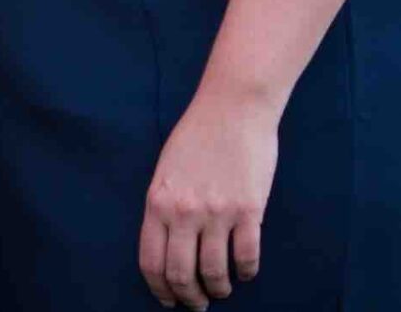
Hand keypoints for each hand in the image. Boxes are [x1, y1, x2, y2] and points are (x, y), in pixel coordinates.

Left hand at [139, 90, 278, 306]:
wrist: (232, 108)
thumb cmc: (197, 136)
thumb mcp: (165, 170)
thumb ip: (164, 206)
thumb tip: (168, 246)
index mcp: (158, 201)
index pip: (151, 261)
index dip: (159, 288)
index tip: (168, 300)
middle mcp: (184, 211)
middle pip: (181, 274)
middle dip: (189, 298)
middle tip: (198, 304)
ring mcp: (217, 212)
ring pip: (215, 272)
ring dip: (219, 289)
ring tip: (222, 290)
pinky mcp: (249, 210)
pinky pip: (248, 257)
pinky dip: (246, 272)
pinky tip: (245, 272)